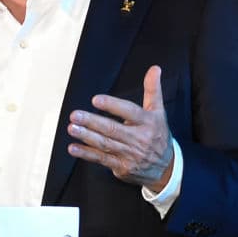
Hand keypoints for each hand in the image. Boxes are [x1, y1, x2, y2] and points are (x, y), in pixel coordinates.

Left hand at [67, 65, 173, 191]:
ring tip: (72, 128)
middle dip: (92, 122)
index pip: (129, 112)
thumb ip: (153, 90)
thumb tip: (154, 68)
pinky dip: (86, 154)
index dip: (112, 106)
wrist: (166, 168)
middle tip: (75, 115)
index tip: (96, 100)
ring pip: (105, 144)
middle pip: (112, 129)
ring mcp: (129, 154)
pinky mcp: (121, 167)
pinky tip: (74, 147)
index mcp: (148, 122)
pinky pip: (101, 159)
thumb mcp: (158, 112)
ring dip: (86, 136)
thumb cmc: (158, 135)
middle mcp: (139, 139)